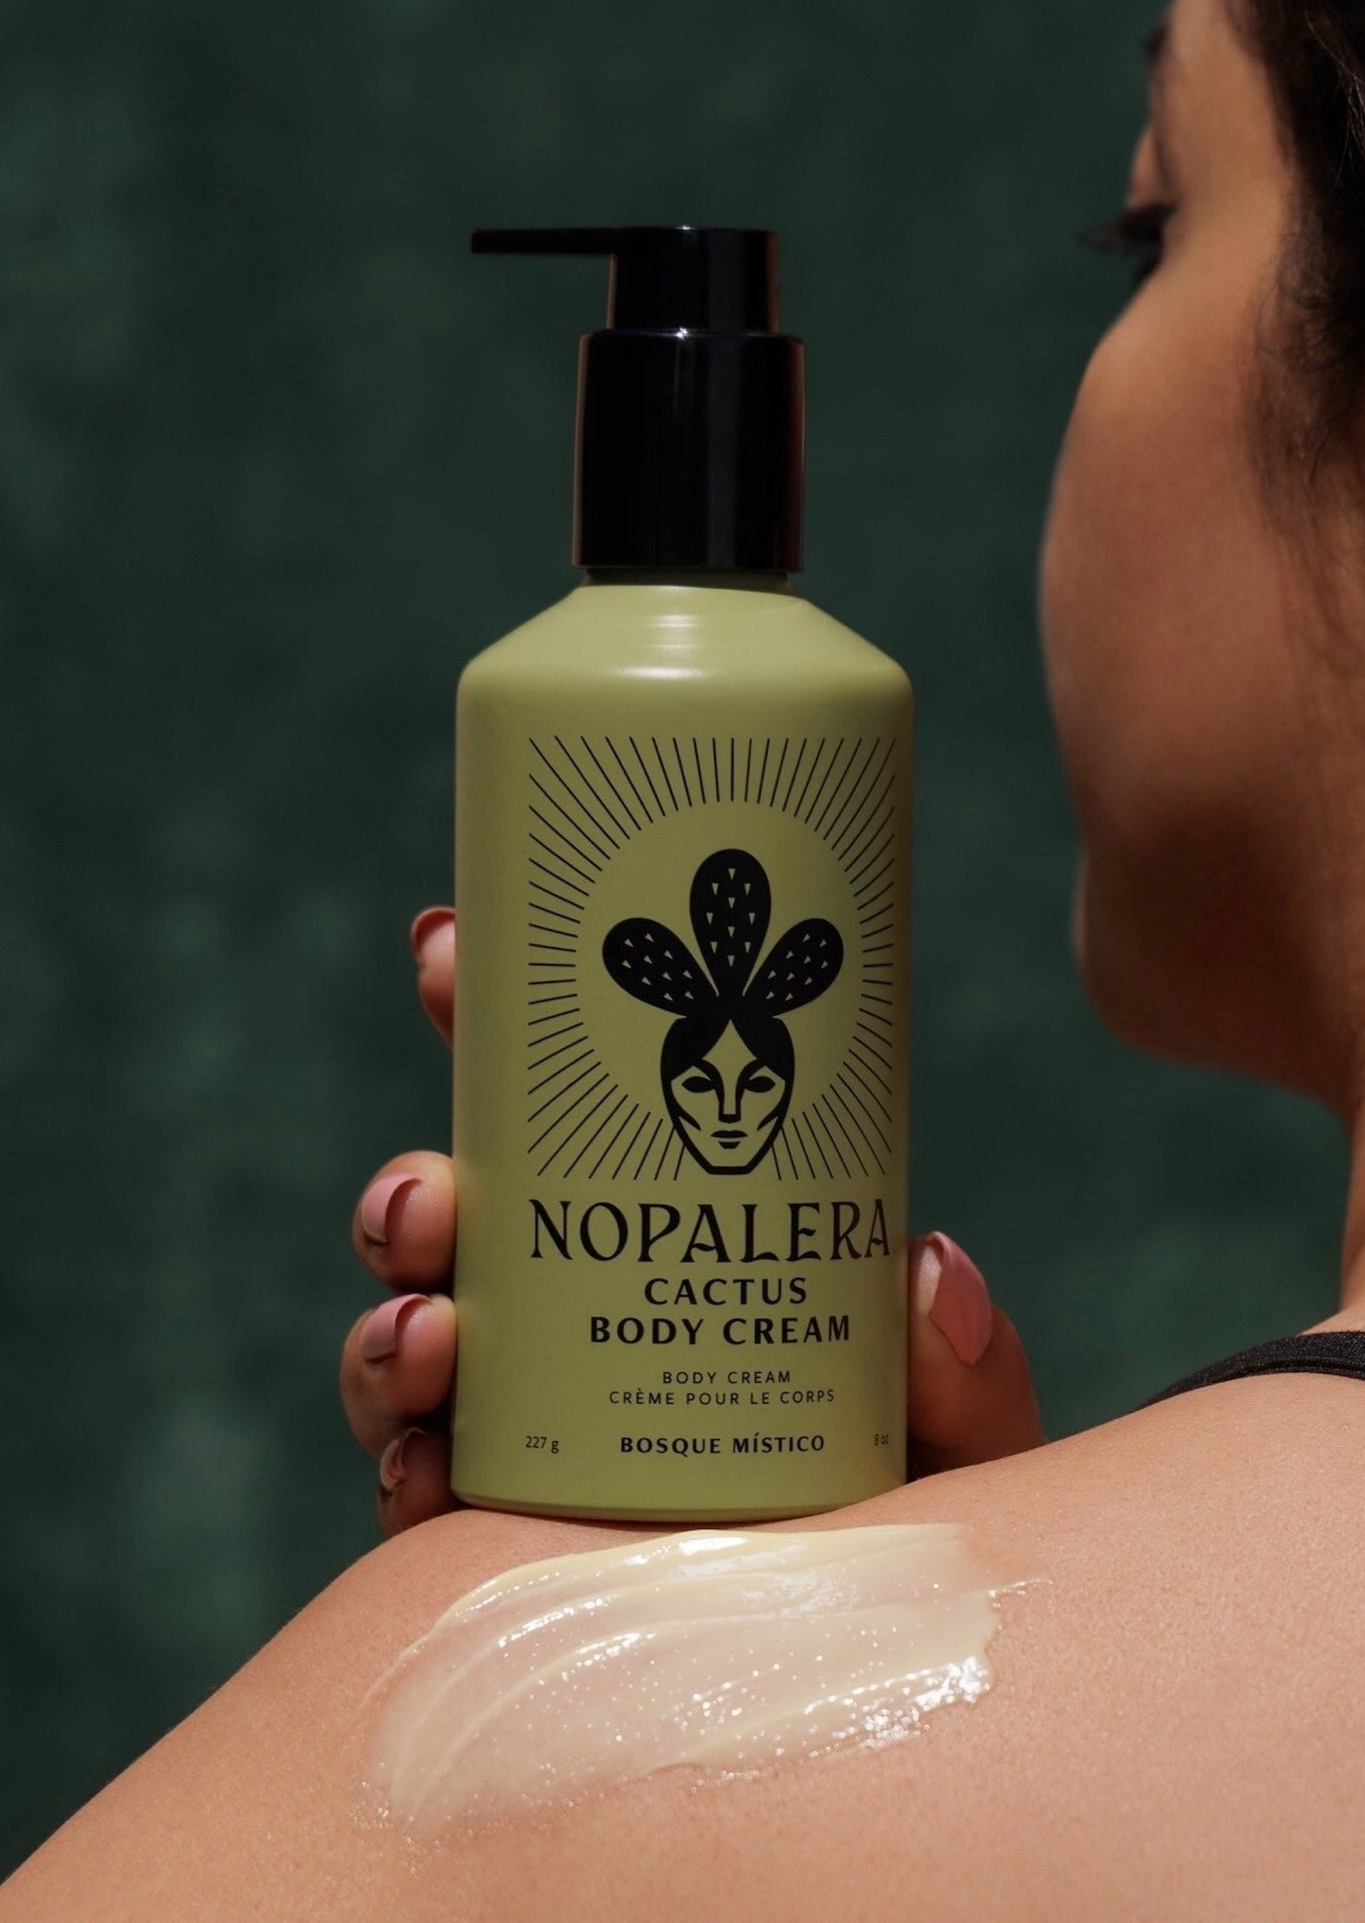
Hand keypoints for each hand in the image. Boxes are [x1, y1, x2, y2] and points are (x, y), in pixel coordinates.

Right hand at [341, 907, 1045, 1535]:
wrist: (896, 1692)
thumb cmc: (924, 1527)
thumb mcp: (964, 1436)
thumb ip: (968, 1370)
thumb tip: (927, 1266)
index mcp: (659, 1244)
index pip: (562, 1118)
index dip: (492, 1027)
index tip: (453, 952)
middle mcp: (575, 1326)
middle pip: (457, 1231)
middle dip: (410, 1191)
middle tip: (431, 1197)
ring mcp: (527, 1436)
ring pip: (411, 1353)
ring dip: (387, 1330)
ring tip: (429, 1334)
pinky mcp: (496, 1554)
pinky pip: (413, 1503)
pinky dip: (399, 1471)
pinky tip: (425, 1470)